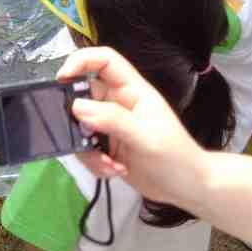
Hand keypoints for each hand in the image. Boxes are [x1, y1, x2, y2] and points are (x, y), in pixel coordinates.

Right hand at [56, 47, 206, 206]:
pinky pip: (85, 147)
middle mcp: (118, 104)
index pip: (104, 61)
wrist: (189, 189)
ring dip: (87, 147)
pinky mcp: (106, 145)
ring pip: (80, 125)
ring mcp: (110, 125)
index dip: (81, 61)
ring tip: (108, 162)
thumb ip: (112, 120)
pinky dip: (93, 161)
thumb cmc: (176, 158)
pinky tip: (114, 170)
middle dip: (77, 117)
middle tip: (81, 135)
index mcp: (132, 91)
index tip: (62, 78)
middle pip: (83, 94)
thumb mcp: (146, 138)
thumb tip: (77, 107)